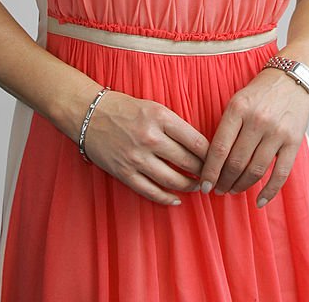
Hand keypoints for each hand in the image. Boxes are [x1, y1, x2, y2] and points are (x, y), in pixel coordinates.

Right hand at [81, 90, 209, 205]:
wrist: (90, 114)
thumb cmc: (126, 108)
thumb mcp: (154, 108)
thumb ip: (176, 126)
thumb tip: (201, 148)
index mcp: (160, 117)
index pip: (196, 141)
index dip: (211, 155)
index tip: (218, 160)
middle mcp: (150, 137)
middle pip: (188, 162)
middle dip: (204, 173)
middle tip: (212, 177)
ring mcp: (136, 157)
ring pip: (172, 180)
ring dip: (189, 187)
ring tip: (197, 187)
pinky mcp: (124, 172)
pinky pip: (150, 191)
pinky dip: (166, 198)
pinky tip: (176, 200)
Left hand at [199, 69, 308, 207]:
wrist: (292, 77)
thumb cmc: (260, 92)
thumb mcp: (237, 100)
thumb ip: (226, 127)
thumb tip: (212, 161)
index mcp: (238, 108)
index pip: (219, 148)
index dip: (210, 171)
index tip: (204, 185)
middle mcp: (257, 120)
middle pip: (236, 162)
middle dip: (224, 181)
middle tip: (218, 190)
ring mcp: (277, 132)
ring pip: (255, 170)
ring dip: (242, 186)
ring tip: (234, 190)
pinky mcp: (294, 141)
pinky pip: (280, 173)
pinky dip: (269, 191)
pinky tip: (259, 200)